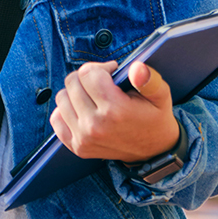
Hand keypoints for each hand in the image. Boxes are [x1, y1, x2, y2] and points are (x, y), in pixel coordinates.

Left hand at [51, 61, 179, 161]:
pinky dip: (66, 110)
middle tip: (103, 83)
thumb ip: (149, 79)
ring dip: (75, 92)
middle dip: (87, 77)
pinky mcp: (76, 146)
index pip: (88, 73)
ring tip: (93, 96)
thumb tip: (136, 67)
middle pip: (72, 82)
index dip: (100, 67)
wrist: (153, 152)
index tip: (112, 73)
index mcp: (114, 110)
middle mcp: (95, 125)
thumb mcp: (161, 96)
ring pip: (61, 98)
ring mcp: (83, 138)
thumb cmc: (155, 118)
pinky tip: (82, 109)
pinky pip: (56, 119)